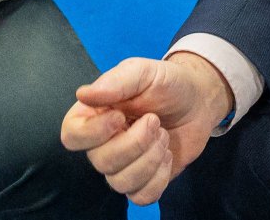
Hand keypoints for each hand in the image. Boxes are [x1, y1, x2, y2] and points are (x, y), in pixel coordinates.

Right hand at [59, 53, 232, 204]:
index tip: (120, 116)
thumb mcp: (143, 72)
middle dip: (135, 143)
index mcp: (95, 115)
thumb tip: (82, 94)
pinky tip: (167, 156)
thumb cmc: (166, 83)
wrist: (198, 101)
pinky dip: (158, 179)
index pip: (72, 136)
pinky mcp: (143, 181)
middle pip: (100, 162)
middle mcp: (103, 143)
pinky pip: (140, 197)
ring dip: (149, 159)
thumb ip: (115, 81)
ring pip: (120, 183)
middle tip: (155, 121)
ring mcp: (122, 166)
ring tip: (163, 136)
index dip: (94, 133)